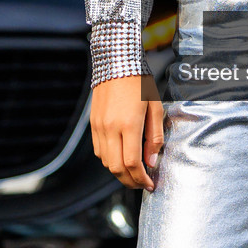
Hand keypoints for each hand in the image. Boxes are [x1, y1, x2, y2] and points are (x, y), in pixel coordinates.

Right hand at [90, 76, 163, 190]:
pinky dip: (109, 160)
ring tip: (133, 173)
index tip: (150, 184)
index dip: (142, 179)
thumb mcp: (154, 108)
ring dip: (119, 172)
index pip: (133, 163)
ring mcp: (99, 127)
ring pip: (106, 162)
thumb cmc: (139, 83)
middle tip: (142, 184)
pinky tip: (121, 158)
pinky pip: (99, 151)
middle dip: (130, 181)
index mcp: (129, 125)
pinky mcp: (93, 124)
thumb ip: (154, 137)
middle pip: (116, 168)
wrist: (115, 63)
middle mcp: (110, 128)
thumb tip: (152, 162)